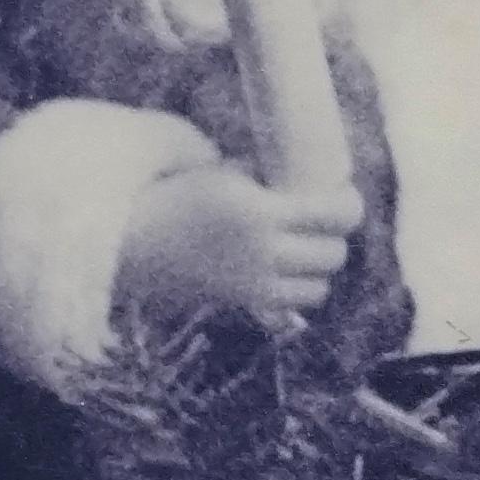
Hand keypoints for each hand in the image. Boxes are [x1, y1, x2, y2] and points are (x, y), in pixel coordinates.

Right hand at [116, 163, 360, 329]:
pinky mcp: (243, 304)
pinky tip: (291, 274)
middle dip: (336, 238)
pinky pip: (293, 306)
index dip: (350, 206)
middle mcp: (262, 252)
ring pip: (319, 288)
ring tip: (309, 250)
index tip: (345, 195)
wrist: (128, 242)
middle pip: (333, 255)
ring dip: (319, 270)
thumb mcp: (220, 173)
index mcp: (258, 211)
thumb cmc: (172, 195)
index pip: (334, 214)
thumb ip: (260, 176)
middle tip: (327, 224)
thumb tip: (294, 178)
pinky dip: (298, 291)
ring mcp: (254, 284)